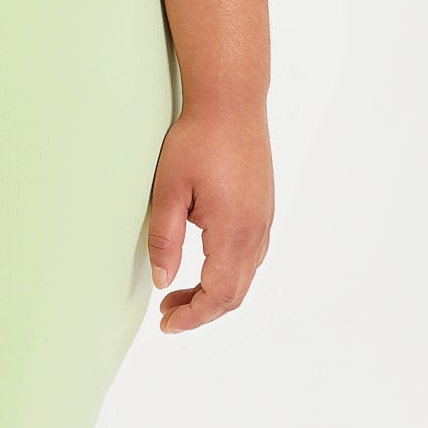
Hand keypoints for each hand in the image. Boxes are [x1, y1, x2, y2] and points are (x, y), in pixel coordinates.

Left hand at [145, 103, 271, 335]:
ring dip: (214, 292)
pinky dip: (228, 273)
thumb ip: (165, 241)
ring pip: (245, 276)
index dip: (193, 317)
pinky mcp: (263, 209)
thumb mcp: (168, 191)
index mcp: (234, 233)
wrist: (232, 103)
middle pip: (235, 293)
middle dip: (201, 310)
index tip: (167, 324)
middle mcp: (256, 232)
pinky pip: (251, 256)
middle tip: (167, 313)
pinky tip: (204, 264)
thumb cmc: (199, 140)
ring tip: (179, 292)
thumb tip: (163, 281)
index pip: (218, 295)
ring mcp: (264, 220)